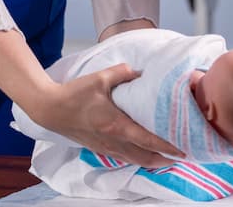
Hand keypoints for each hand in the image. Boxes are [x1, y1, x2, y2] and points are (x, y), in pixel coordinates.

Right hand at [32, 62, 184, 167]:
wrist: (50, 109)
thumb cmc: (74, 94)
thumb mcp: (100, 78)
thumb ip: (123, 72)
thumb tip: (139, 72)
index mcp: (115, 125)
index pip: (147, 140)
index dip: (167, 146)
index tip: (182, 150)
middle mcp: (113, 140)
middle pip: (144, 156)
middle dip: (165, 159)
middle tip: (182, 155)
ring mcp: (105, 147)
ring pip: (134, 160)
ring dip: (152, 160)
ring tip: (168, 157)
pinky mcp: (99, 148)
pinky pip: (124, 157)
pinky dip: (138, 158)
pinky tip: (144, 153)